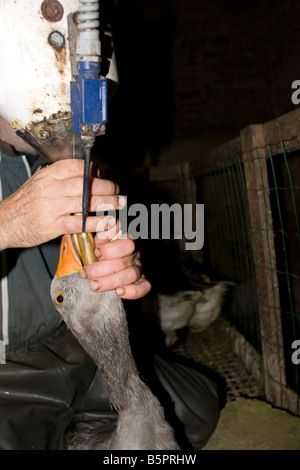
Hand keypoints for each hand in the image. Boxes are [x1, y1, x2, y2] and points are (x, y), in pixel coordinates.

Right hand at [0, 159, 123, 249]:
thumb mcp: (38, 184)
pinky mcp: (52, 226)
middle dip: (105, 186)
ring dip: (106, 202)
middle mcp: (50, 189)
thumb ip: (59, 179)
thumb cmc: (24, 204)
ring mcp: (51, 208)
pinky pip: (78, 222)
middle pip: (84, 184)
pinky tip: (106, 221)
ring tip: (118, 203)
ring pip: (84, 202)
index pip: (74, 167)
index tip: (102, 174)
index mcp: (47, 176)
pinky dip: (95, 222)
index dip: (92, 169)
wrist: (3, 223)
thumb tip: (86, 173)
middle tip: (117, 190)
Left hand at [80, 233, 151, 299]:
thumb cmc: (99, 249)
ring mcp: (138, 267)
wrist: (102, 263)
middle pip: (123, 262)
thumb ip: (101, 234)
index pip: (125, 243)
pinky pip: (144, 287)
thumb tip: (104, 230)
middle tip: (85, 273)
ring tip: (94, 285)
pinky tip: (119, 292)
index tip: (96, 252)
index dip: (111, 249)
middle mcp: (133, 253)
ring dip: (110, 281)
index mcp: (124, 240)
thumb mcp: (97, 239)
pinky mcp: (141, 281)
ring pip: (131, 274)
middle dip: (101, 269)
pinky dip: (133, 291)